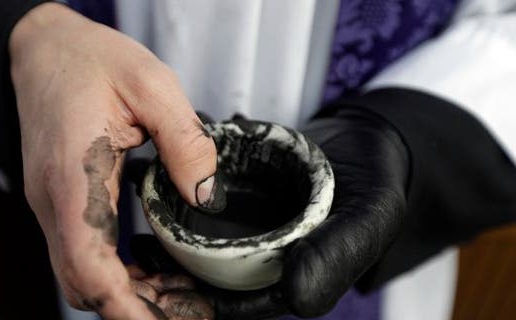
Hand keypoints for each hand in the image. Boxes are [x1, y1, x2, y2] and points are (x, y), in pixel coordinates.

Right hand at [8, 3, 221, 317]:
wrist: (42, 48)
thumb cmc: (88, 60)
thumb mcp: (150, 85)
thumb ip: (184, 140)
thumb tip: (206, 193)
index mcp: (73, 176)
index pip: (87, 264)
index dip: (125, 306)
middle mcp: (53, 201)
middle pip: (84, 283)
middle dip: (136, 308)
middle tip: (190, 311)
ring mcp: (52, 205)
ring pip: (82, 274)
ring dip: (129, 293)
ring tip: (182, 295)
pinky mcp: (60, 201)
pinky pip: (84, 252)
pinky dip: (118, 272)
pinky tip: (153, 267)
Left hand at [129, 110, 408, 318]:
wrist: (370, 140)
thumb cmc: (377, 183)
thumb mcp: (369, 219)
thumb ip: (336, 256)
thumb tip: (295, 299)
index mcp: (294, 275)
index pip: (242, 301)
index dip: (201, 300)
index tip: (162, 289)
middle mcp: (269, 257)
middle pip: (214, 274)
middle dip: (174, 270)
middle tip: (137, 254)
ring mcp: (256, 227)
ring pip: (205, 240)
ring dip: (172, 234)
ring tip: (140, 220)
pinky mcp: (246, 196)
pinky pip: (209, 202)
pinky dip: (186, 194)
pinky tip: (160, 182)